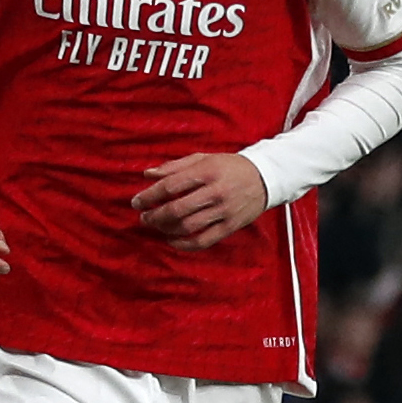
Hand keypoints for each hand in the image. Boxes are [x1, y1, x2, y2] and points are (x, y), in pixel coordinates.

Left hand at [134, 153, 267, 251]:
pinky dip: (183, 244)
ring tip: (156, 226)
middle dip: (154, 216)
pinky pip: (202, 241)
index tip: (136, 202)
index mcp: (207, 171)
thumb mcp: (203, 158)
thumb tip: (147, 174)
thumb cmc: (229, 167)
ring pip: (187, 226)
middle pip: (176, 209)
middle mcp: (215, 192)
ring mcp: (223, 211)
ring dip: (165, 229)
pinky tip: (171, 240)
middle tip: (144, 217)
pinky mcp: (230, 226)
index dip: (149, 196)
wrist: (265, 178)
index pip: (170, 186)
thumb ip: (174, 166)